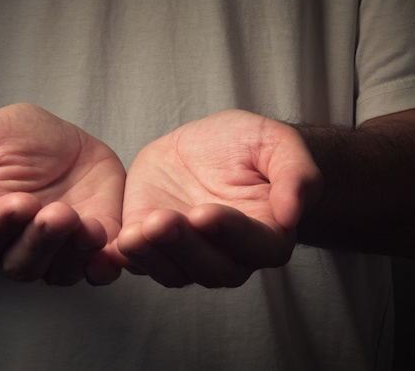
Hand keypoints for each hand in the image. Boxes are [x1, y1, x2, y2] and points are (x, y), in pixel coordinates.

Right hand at [0, 103, 124, 284]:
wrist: (58, 141)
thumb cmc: (11, 141)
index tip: (19, 202)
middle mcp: (17, 246)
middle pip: (22, 264)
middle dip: (41, 240)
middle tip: (58, 213)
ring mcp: (57, 251)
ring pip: (61, 272)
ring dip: (74, 253)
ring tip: (88, 225)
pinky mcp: (93, 247)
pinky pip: (99, 269)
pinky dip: (105, 266)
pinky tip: (111, 250)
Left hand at [115, 110, 321, 287]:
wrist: (204, 145)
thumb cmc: (245, 145)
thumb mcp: (275, 143)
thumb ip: (296, 175)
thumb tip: (292, 214)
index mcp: (267, 235)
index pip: (257, 247)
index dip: (232, 233)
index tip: (206, 213)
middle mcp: (229, 256)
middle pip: (212, 268)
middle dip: (186, 246)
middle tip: (164, 221)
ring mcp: (188, 256)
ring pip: (174, 272)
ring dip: (154, 255)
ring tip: (137, 230)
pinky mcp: (153, 247)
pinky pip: (141, 263)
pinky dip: (128, 256)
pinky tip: (118, 239)